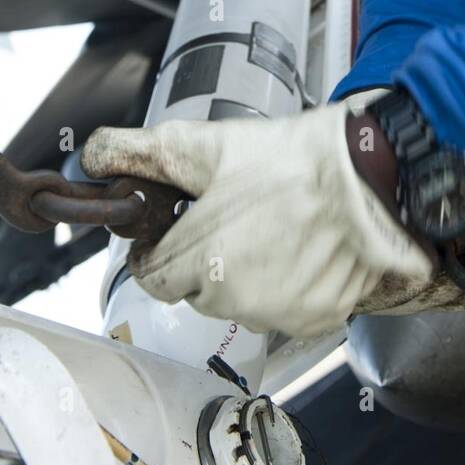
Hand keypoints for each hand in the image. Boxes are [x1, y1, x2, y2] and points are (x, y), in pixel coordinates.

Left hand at [79, 98, 435, 337]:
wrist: (370, 176)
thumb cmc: (292, 160)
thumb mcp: (207, 145)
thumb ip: (141, 153)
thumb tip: (94, 158)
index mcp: (199, 260)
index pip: (153, 276)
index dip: (160, 248)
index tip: (179, 227)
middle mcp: (232, 300)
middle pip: (196, 289)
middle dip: (205, 259)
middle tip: (235, 217)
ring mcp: (275, 315)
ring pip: (239, 302)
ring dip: (245, 275)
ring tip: (274, 228)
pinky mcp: (313, 319)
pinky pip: (282, 310)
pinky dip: (287, 286)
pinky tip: (303, 248)